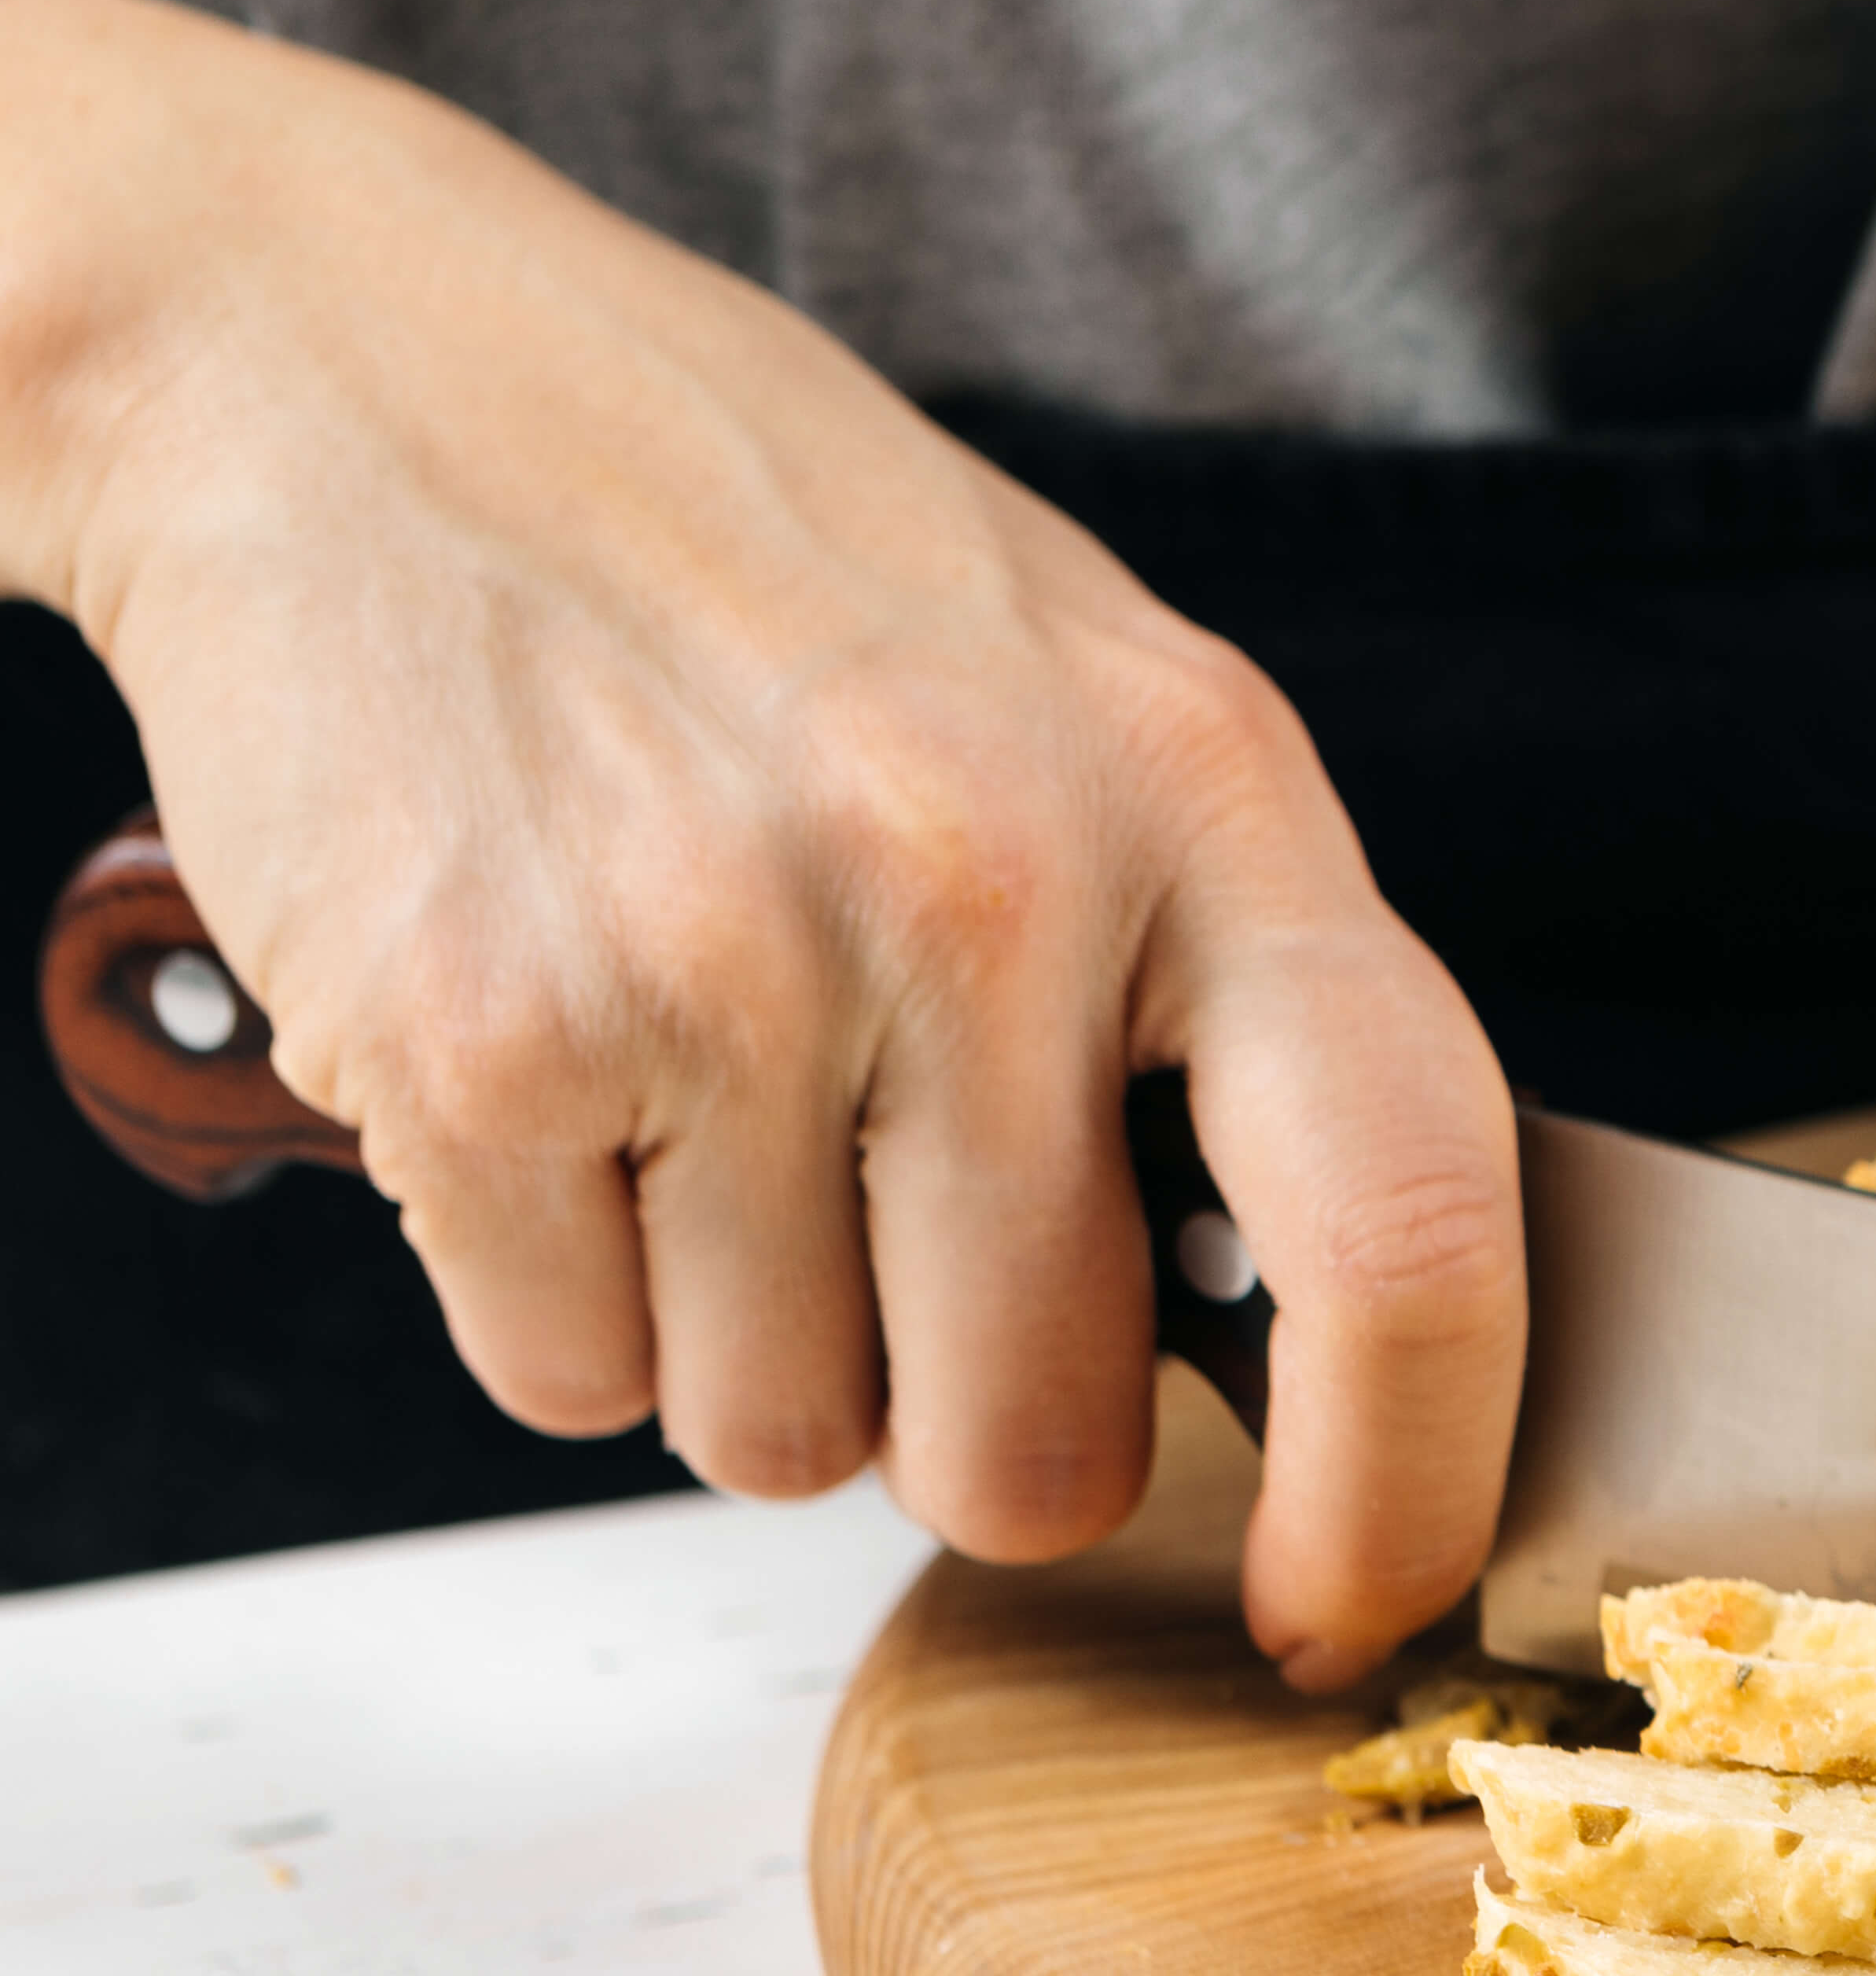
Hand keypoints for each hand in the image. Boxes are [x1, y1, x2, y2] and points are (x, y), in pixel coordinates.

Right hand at [0, 0, 1514, 1684]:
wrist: (364, 367)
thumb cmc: (773, 568)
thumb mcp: (1097, 708)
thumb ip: (1231, 1006)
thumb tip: (1329, 1352)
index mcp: (1208, 799)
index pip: (1410, 1226)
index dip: (1408, 1484)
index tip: (1361, 1609)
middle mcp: (993, 879)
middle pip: (1044, 1444)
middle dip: (962, 1423)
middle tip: (883, 1230)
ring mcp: (733, 960)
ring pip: (790, 1443)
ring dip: (742, 1340)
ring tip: (702, 1088)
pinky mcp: (488, 1038)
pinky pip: (573, 1384)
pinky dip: (559, 1293)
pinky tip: (565, 1075)